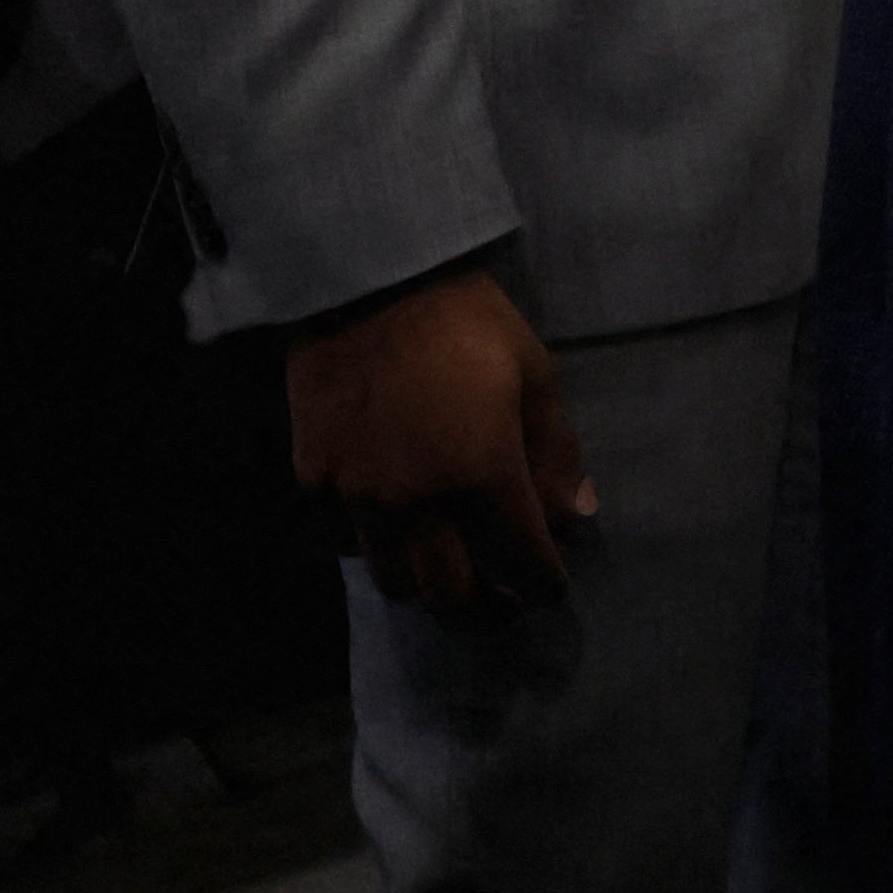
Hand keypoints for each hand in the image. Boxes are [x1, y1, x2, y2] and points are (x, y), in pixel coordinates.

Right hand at [288, 263, 586, 612]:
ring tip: (453, 568)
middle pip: (450, 596)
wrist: (369, 285)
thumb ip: (556, 454)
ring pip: (394, 581)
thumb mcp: (535, 377)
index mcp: (479, 476)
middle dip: (486, 607)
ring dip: (429, 585)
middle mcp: (415, 504)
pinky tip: (400, 528)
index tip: (551, 585)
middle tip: (504, 597)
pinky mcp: (315, 483)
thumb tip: (577, 515)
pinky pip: (349, 543)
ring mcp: (357, 499)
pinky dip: (380, 548)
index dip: (542, 584)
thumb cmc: (468, 324)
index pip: (518, 563)